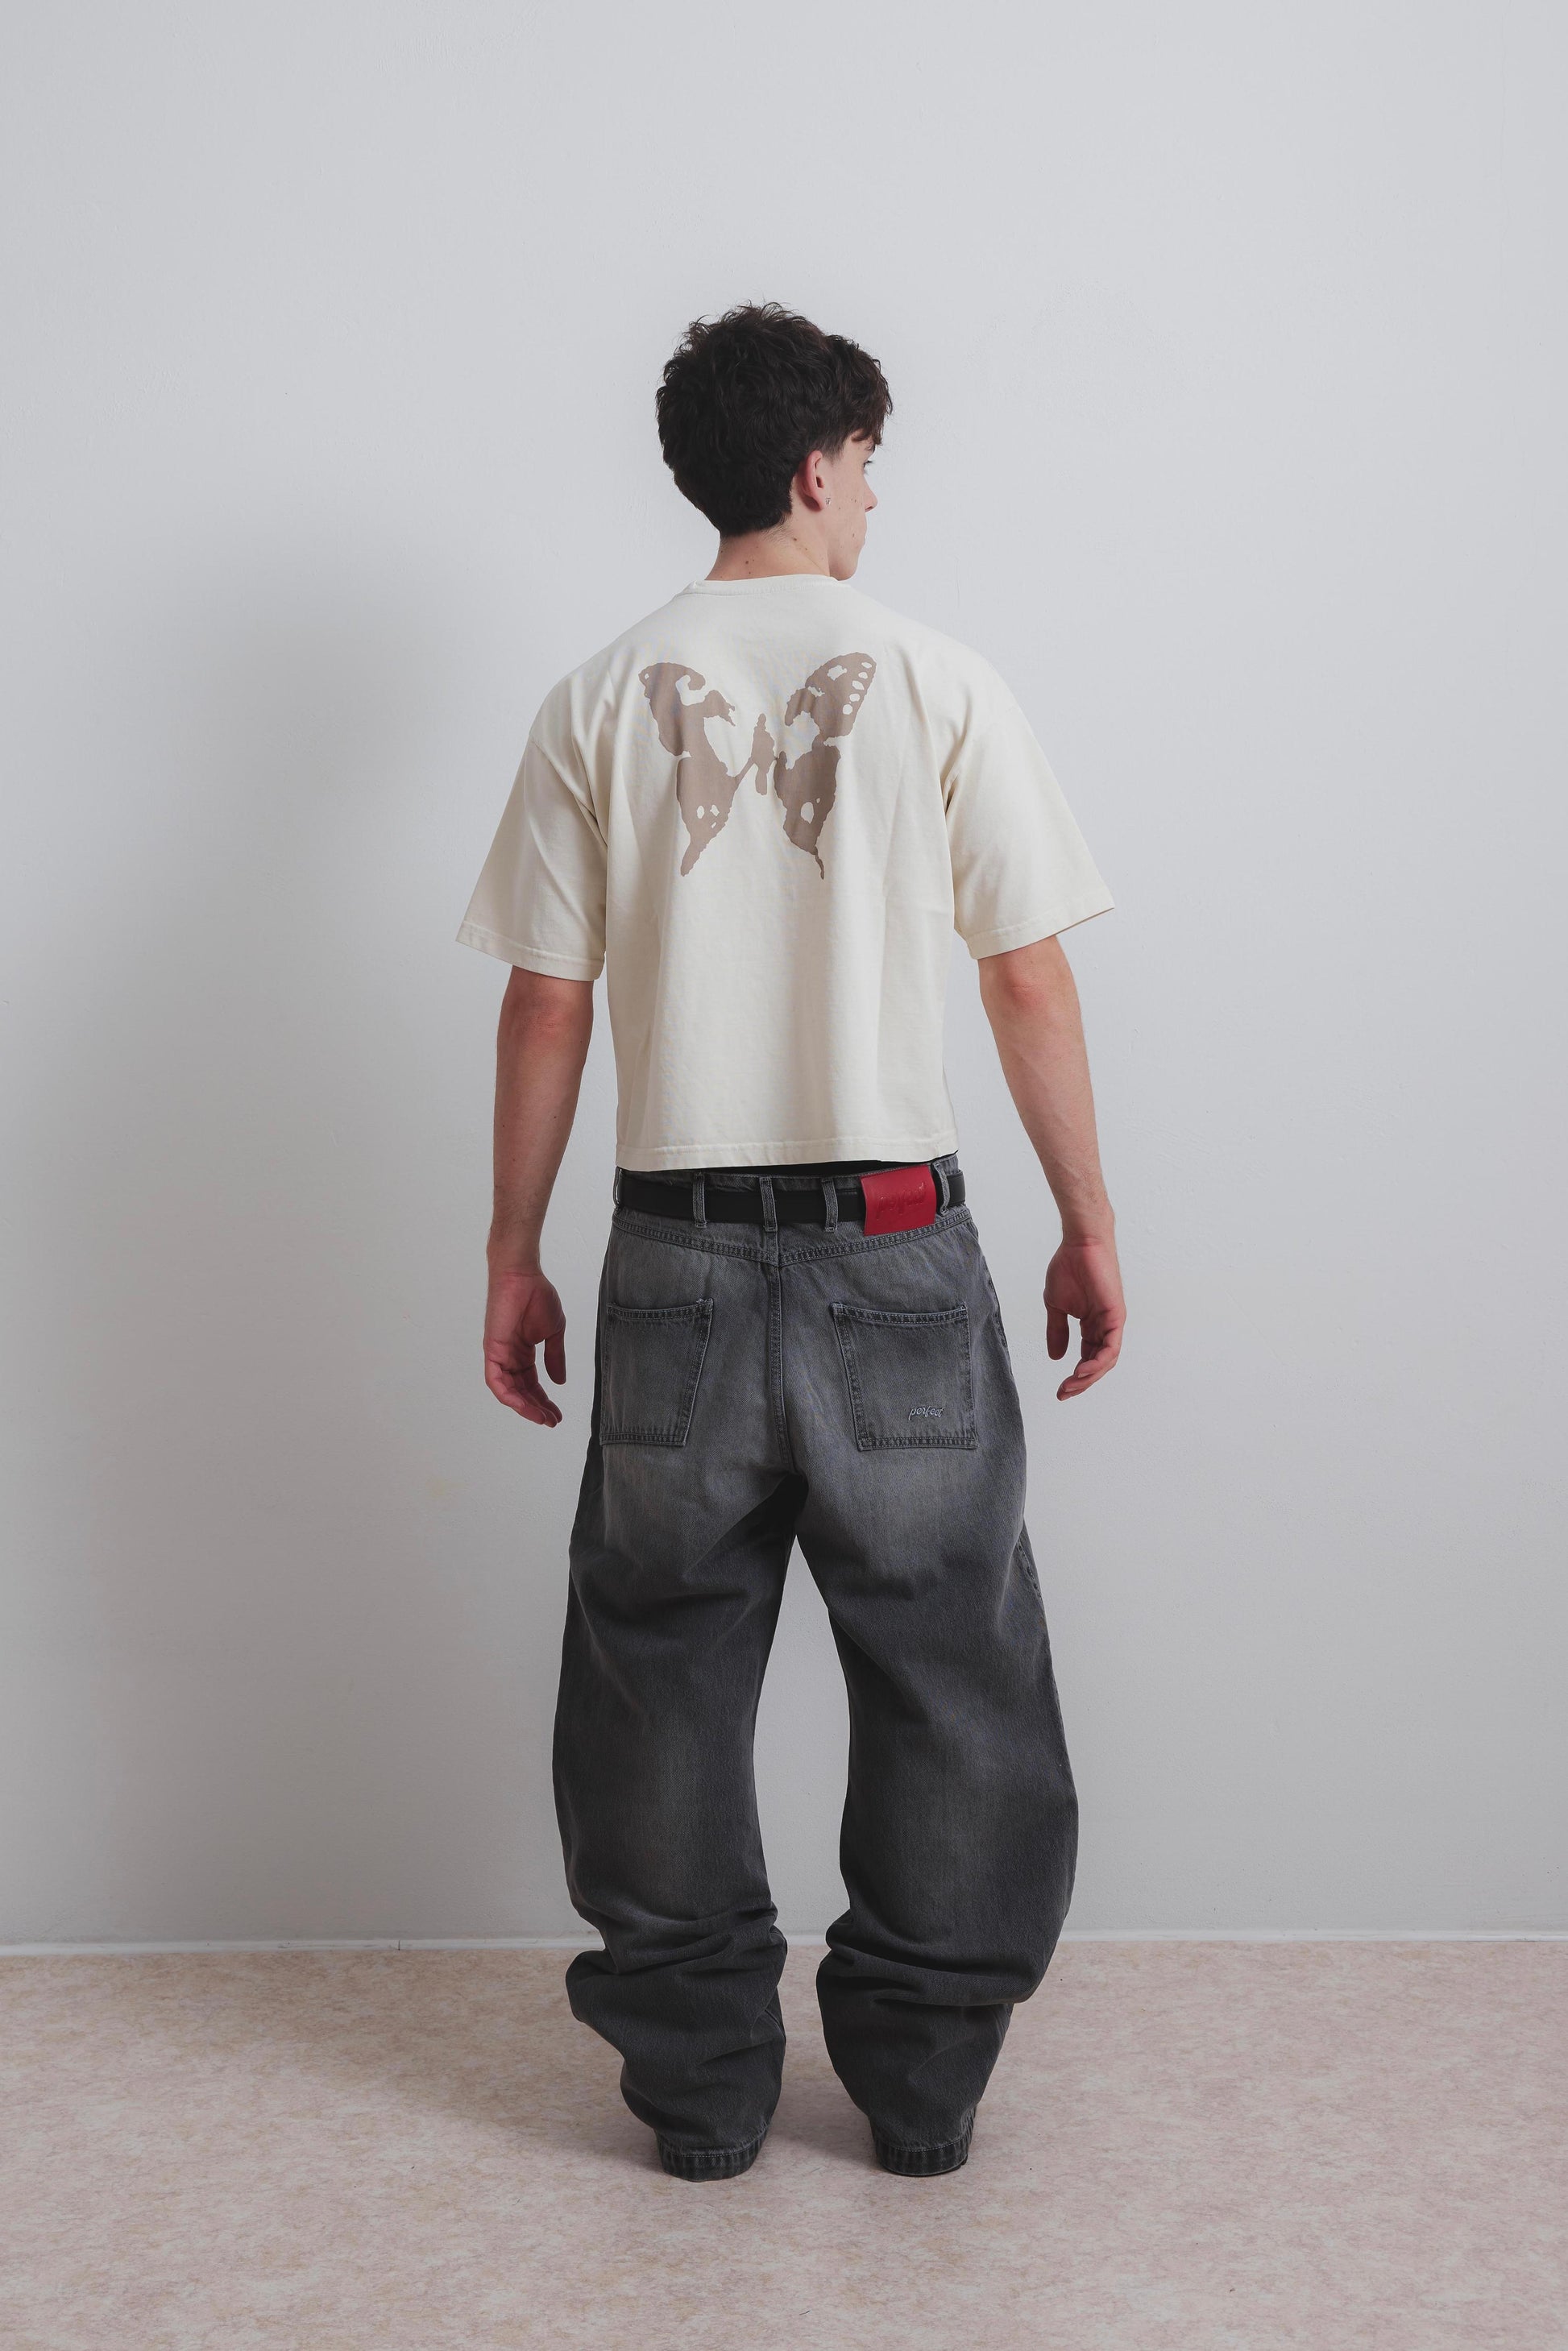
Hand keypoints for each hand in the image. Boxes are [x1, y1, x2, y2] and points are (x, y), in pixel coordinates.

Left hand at [484, 1268, 567, 1426]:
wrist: (523, 1275)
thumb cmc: (537, 1296)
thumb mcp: (553, 1332)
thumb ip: (555, 1357)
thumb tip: (560, 1382)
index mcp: (523, 1352)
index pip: (532, 1383)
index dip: (544, 1400)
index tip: (558, 1414)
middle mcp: (509, 1357)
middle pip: (521, 1391)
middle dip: (536, 1408)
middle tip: (552, 1421)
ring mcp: (499, 1354)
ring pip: (507, 1391)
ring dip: (523, 1407)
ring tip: (541, 1417)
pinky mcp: (491, 1350)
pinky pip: (495, 1381)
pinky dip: (507, 1395)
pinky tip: (522, 1406)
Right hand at [1044, 1237, 1124, 1399]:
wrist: (1079, 1244)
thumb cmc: (1069, 1268)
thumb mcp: (1057, 1307)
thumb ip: (1057, 1331)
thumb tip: (1055, 1357)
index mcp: (1091, 1325)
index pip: (1086, 1358)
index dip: (1075, 1377)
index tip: (1060, 1390)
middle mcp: (1104, 1326)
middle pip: (1097, 1364)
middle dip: (1081, 1382)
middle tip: (1064, 1393)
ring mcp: (1111, 1322)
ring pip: (1106, 1360)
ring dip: (1089, 1376)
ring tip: (1072, 1385)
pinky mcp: (1116, 1315)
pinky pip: (1111, 1346)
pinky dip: (1098, 1361)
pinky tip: (1083, 1370)